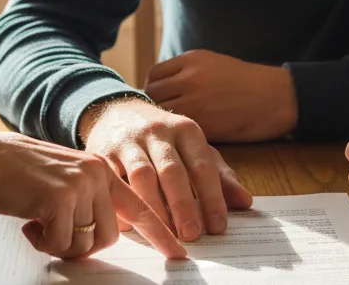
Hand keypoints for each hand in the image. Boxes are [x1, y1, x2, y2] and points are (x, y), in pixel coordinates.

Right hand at [0, 131, 186, 258]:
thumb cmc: (20, 174)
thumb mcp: (65, 178)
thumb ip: (89, 198)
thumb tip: (104, 234)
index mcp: (101, 169)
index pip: (139, 206)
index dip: (160, 232)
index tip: (178, 251)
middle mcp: (96, 174)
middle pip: (109, 235)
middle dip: (82, 245)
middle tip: (55, 234)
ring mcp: (80, 184)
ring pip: (85, 242)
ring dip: (59, 243)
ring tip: (39, 224)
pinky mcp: (60, 198)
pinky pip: (61, 243)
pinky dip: (43, 242)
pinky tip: (29, 224)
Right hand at [79, 98, 252, 241]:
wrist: (117, 112)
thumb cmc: (164, 139)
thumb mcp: (194, 148)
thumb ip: (219, 175)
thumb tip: (245, 202)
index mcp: (186, 131)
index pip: (202, 166)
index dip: (211, 197)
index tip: (217, 226)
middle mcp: (158, 133)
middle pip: (172, 171)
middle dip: (182, 205)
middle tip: (191, 234)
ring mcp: (129, 142)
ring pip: (141, 176)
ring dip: (153, 208)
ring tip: (164, 236)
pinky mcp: (103, 154)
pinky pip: (112, 181)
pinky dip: (120, 204)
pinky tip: (129, 226)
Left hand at [144, 50, 296, 141]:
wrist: (277, 97)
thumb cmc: (249, 83)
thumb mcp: (214, 64)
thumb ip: (187, 73)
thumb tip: (162, 89)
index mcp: (191, 59)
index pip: (154, 75)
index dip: (156, 89)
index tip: (163, 100)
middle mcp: (189, 77)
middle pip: (153, 94)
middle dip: (156, 107)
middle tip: (166, 119)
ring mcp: (195, 101)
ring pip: (162, 115)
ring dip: (166, 124)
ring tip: (176, 130)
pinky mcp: (204, 124)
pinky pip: (179, 131)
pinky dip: (180, 136)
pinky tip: (189, 138)